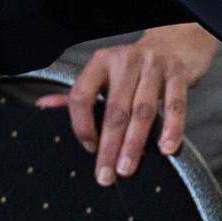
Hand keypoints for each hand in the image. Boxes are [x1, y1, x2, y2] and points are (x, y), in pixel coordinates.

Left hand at [39, 22, 217, 186]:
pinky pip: (175, 105)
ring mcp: (153, 67)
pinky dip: (171, 128)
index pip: (82, 94)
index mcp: (100, 62)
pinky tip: (166, 149)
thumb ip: (79, 93)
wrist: (175, 44)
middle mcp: (125, 61)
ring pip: (142, 110)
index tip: (88, 148)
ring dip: (134, 143)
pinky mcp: (178, 74)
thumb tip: (43, 105)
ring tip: (127, 169)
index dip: (81, 124)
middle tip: (105, 175)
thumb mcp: (104, 74)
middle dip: (108, 145)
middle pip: (114, 109)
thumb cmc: (134, 68)